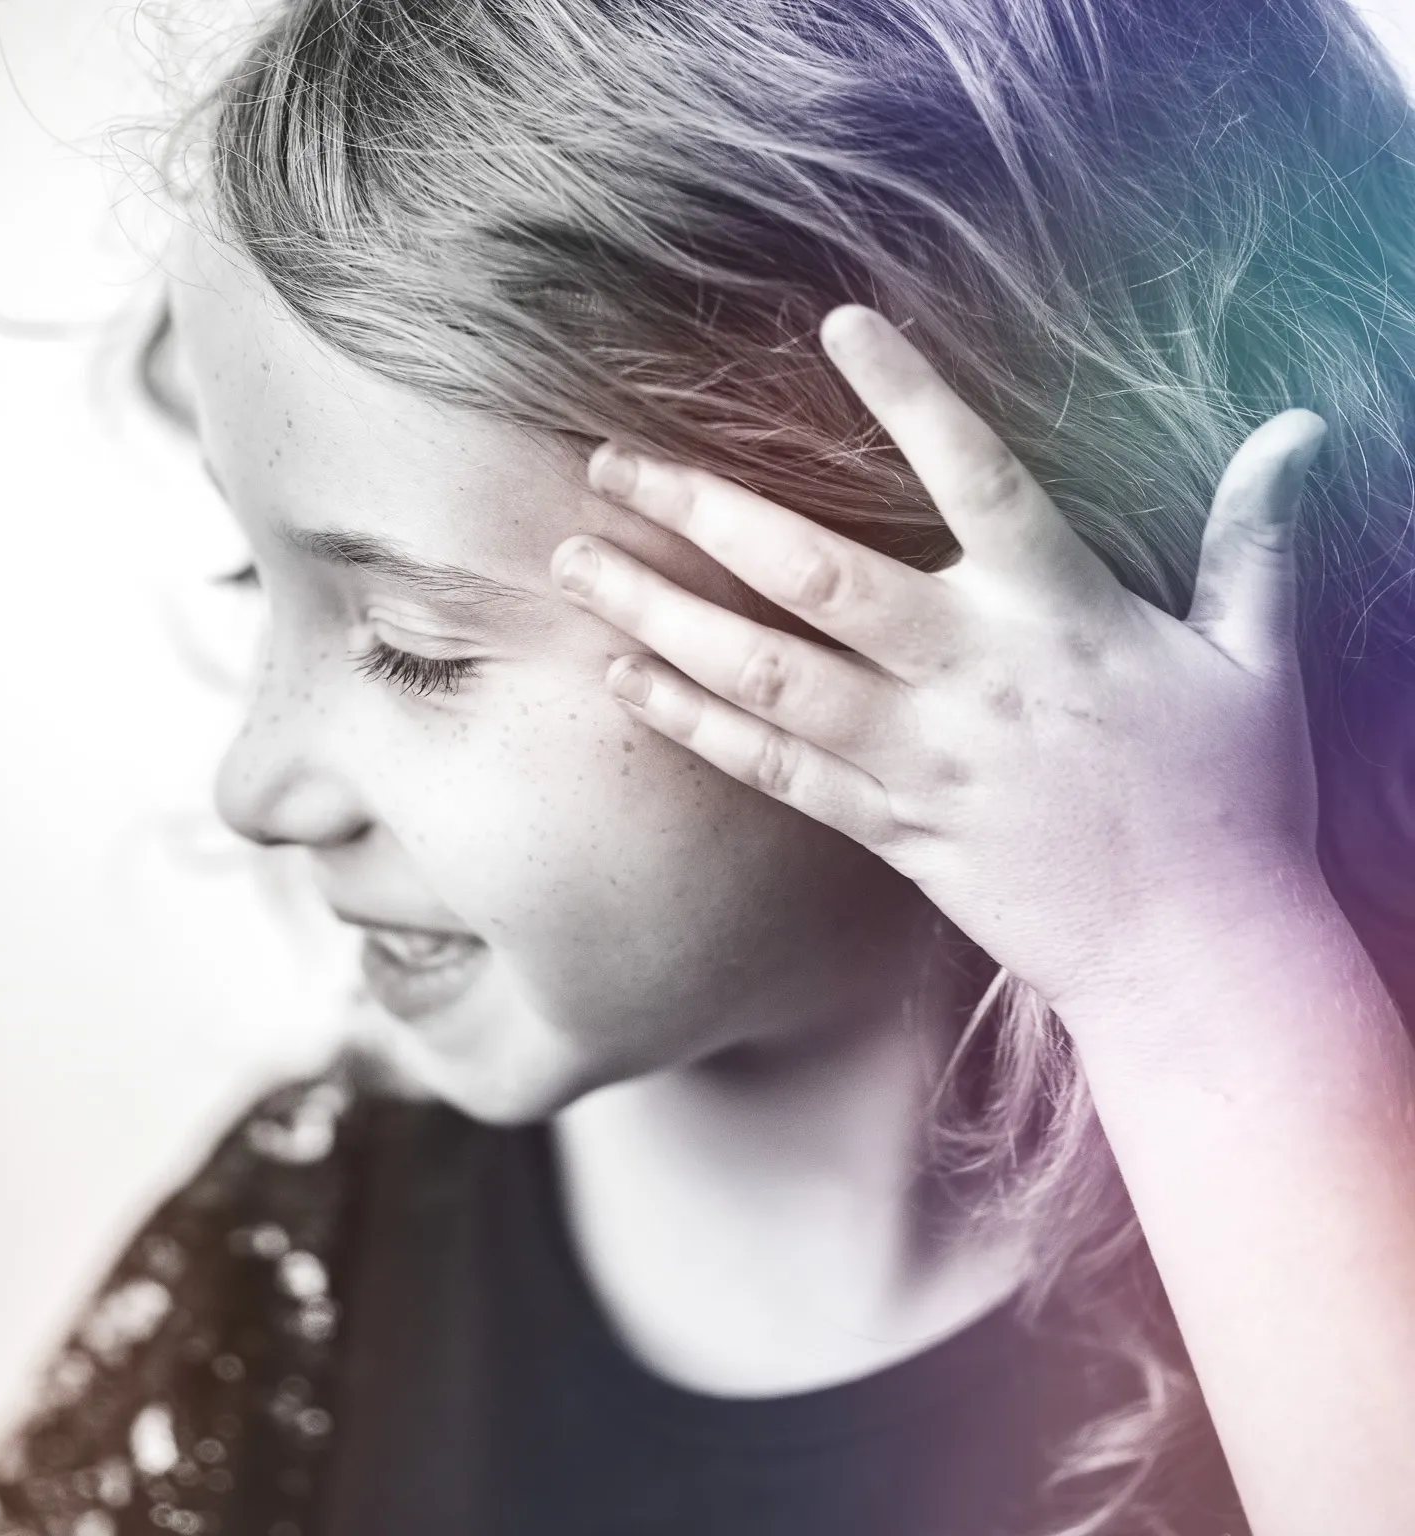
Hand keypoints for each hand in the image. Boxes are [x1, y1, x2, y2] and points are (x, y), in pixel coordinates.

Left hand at [551, 305, 1331, 1020]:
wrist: (1195, 959)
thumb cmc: (1234, 801)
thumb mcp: (1258, 661)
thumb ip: (1256, 540)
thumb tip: (1302, 427)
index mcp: (1065, 616)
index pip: (983, 479)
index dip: (913, 397)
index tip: (841, 323)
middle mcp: (974, 678)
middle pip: (818, 578)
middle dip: (705, 512)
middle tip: (611, 462)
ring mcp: (918, 758)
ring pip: (763, 674)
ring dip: (660, 611)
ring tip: (577, 560)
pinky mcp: (885, 828)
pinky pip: (768, 768)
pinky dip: (690, 721)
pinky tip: (624, 673)